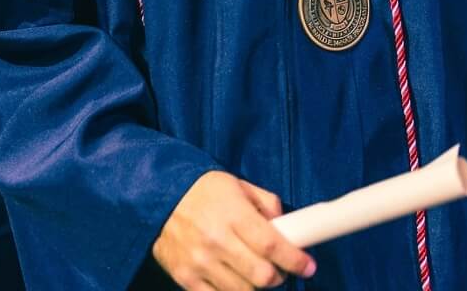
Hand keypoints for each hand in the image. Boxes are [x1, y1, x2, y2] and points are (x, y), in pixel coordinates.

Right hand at [151, 171, 315, 289]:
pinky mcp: (186, 278)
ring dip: (256, 287)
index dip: (295, 260)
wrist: (157, 196)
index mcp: (233, 214)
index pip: (272, 246)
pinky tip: (235, 282)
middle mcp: (217, 240)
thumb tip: (286, 226)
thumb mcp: (238, 185)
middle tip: (280, 270)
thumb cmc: (202, 190)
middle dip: (278, 277)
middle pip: (261, 276)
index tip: (308, 266)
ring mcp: (200, 262)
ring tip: (256, 274)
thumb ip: (266, 204)